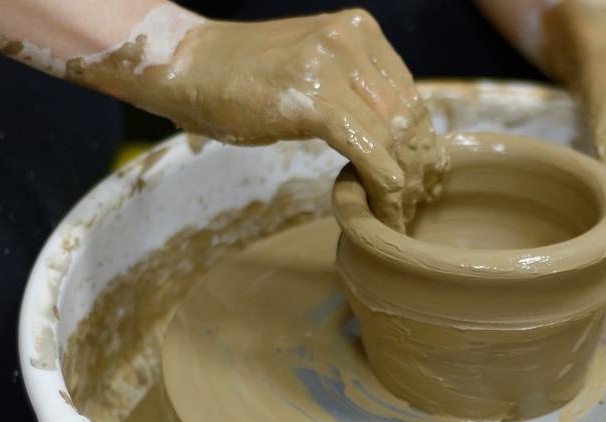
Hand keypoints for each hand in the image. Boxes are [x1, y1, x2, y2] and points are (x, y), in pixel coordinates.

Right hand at [69, 8, 447, 229]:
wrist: (188, 65)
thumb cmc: (245, 76)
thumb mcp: (313, 67)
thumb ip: (355, 89)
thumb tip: (394, 136)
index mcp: (360, 30)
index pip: (410, 93)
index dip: (418, 140)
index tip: (414, 174)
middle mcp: (352, 39)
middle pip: (407, 115)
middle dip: (414, 163)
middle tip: (410, 200)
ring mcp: (332, 65)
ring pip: (392, 134)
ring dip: (401, 179)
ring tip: (396, 208)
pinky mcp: (313, 99)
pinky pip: (367, 149)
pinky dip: (381, 183)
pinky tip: (382, 206)